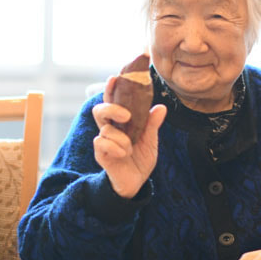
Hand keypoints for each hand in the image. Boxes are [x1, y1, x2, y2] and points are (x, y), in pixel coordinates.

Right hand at [92, 76, 166, 198]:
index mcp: (120, 122)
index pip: (113, 100)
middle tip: (126, 115)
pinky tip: (124, 154)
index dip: (111, 88)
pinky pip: (102, 143)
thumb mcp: (150, 140)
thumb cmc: (140, 159)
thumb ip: (152, 124)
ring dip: (121, 138)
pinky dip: (116, 148)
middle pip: (99, 110)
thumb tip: (160, 107)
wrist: (136, 183)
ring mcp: (103, 141)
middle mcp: (109, 128)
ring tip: (130, 148)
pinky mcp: (100, 153)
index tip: (115, 76)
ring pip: (105, 129)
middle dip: (111, 108)